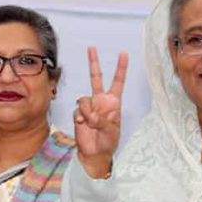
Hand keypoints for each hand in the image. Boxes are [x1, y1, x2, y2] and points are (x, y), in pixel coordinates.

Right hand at [74, 47, 128, 177]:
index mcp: (114, 103)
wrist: (94, 153)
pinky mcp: (79, 113)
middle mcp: (101, 101)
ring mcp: (89, 106)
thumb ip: (102, 120)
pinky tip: (83, 124)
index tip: (124, 54)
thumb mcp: (112, 131)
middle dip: (94, 63)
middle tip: (92, 48)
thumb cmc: (108, 142)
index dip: (121, 68)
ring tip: (91, 123)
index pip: (118, 82)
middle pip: (96, 78)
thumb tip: (90, 114)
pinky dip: (80, 116)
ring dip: (87, 111)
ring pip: (84, 98)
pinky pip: (78, 109)